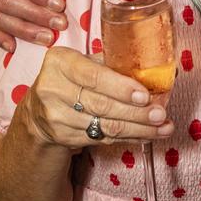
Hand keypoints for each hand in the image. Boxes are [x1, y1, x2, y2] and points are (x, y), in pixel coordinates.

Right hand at [20, 47, 173, 148]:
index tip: (144, 95)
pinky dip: (127, 137)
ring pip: (104, 125)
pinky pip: (101, 138)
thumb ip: (111, 64)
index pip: (94, 76)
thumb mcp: (83, 63)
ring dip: (138, 129)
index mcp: (60, 62)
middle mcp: (52, 88)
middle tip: (160, 114)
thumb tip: (154, 69)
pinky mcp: (62, 136)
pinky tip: (145, 135)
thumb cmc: (71, 79)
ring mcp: (55, 116)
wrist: (38, 110)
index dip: (121, 87)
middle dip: (136, 112)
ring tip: (162, 128)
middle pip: (102, 104)